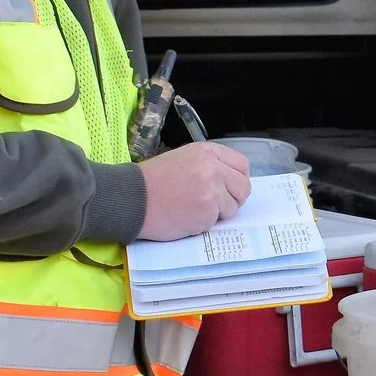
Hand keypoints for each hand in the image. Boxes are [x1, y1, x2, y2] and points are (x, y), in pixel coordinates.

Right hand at [136, 142, 251, 239]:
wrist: (131, 198)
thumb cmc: (151, 182)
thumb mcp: (182, 160)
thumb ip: (208, 166)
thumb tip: (228, 181)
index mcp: (207, 152)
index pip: (241, 165)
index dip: (237, 179)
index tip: (230, 188)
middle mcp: (213, 168)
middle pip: (243, 187)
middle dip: (233, 199)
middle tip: (215, 205)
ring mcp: (212, 190)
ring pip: (232, 207)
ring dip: (217, 213)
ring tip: (193, 209)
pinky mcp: (206, 211)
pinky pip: (216, 221)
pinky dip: (203, 223)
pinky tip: (185, 216)